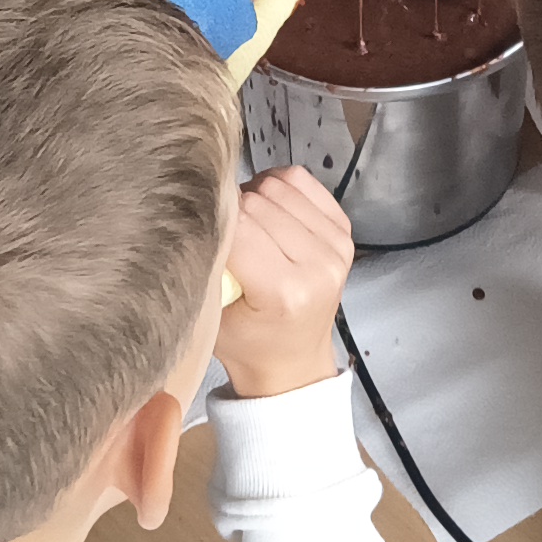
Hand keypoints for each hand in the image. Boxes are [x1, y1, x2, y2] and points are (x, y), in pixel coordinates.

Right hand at [218, 168, 357, 395]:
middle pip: (257, 200)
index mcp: (284, 293)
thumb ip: (208, 265)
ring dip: (255, 197)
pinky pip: (301, 181)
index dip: (214, 221)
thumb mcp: (212, 316)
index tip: (203, 232)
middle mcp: (319, 266)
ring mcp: (336, 246)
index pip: (238, 225)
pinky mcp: (343, 230)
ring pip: (278, 185)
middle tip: (226, 235)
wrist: (293, 360)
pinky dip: (279, 189)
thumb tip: (197, 209)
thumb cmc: (248, 343)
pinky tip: (270, 213)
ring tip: (247, 226)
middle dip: (233, 210)